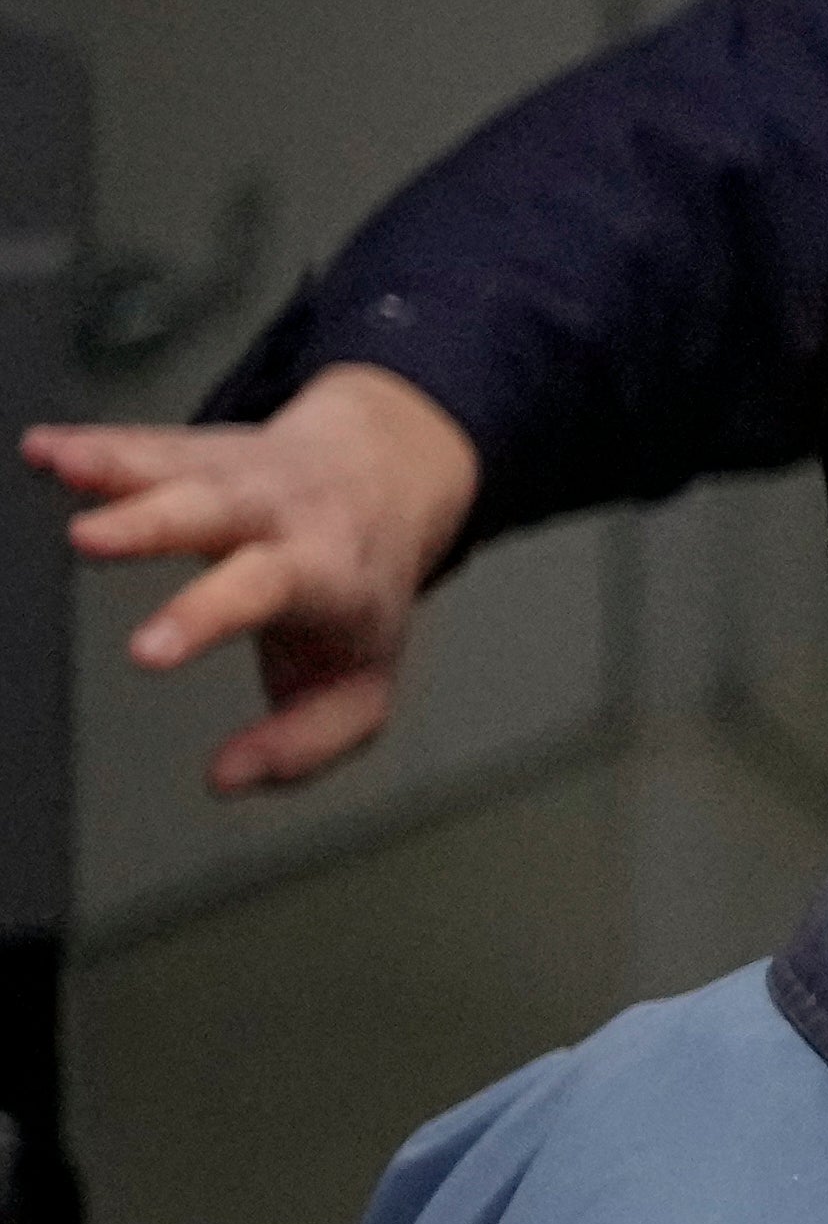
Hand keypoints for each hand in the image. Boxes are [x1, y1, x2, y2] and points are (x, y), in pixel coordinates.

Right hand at [20, 365, 481, 793]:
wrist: (388, 478)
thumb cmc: (361, 594)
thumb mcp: (362, 682)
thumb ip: (305, 741)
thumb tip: (226, 778)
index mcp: (325, 572)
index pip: (265, 592)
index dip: (204, 617)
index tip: (144, 652)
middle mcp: (280, 514)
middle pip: (216, 514)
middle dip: (153, 524)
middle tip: (89, 540)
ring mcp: (234, 475)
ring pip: (174, 466)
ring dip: (114, 465)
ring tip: (61, 464)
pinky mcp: (193, 451)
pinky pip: (140, 445)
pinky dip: (89, 444)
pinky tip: (43, 449)